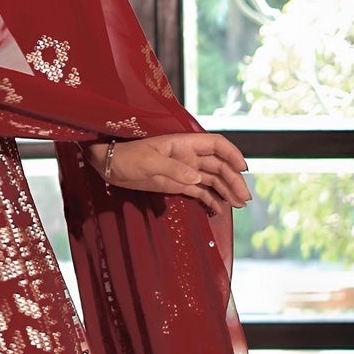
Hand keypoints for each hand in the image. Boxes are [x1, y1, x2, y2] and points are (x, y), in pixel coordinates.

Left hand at [86, 132, 249, 216]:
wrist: (109, 166)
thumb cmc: (126, 157)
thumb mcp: (148, 162)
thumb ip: (173, 169)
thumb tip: (197, 179)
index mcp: (184, 144)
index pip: (216, 145)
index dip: (232, 154)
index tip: (243, 169)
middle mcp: (189, 156)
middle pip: (219, 166)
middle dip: (234, 180)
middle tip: (244, 199)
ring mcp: (184, 171)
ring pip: (213, 180)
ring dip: (227, 191)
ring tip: (239, 206)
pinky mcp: (177, 184)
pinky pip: (200, 191)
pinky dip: (212, 199)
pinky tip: (221, 210)